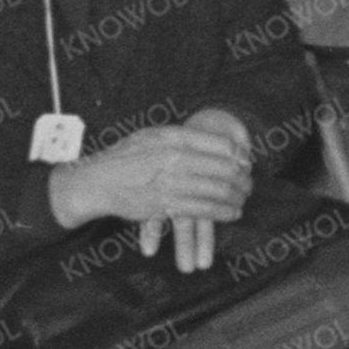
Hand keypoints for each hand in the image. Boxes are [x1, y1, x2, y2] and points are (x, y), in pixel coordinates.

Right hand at [50, 114, 256, 235]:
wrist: (99, 181)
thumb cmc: (125, 157)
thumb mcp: (150, 135)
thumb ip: (178, 137)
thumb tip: (207, 139)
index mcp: (173, 137)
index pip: (220, 144)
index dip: (239, 155)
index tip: (246, 162)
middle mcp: (174, 157)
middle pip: (225, 168)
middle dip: (243, 178)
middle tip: (249, 184)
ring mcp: (171, 182)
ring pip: (218, 191)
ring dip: (237, 197)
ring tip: (243, 199)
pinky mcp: (168, 205)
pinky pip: (205, 210)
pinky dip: (224, 213)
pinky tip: (232, 213)